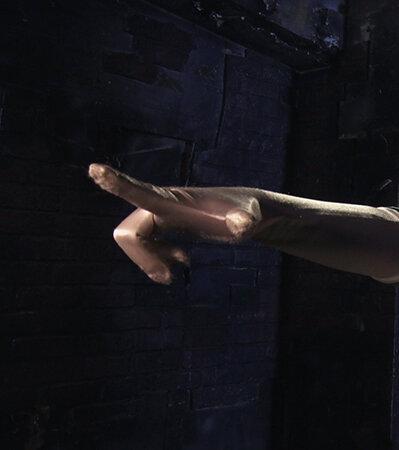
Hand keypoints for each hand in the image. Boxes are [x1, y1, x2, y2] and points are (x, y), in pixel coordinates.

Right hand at [88, 163, 261, 283]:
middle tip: (171, 278)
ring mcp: (162, 213)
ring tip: (182, 266)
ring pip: (133, 240)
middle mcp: (163, 204)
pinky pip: (142, 243)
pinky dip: (156, 258)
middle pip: (128, 233)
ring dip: (149, 261)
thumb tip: (243, 227)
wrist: (249, 212)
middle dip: (143, 258)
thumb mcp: (249, 218)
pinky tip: (184, 260)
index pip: (142, 193)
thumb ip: (245, 221)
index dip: (118, 184)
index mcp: (176, 201)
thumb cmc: (248, 213)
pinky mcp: (165, 223)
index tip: (95, 169)